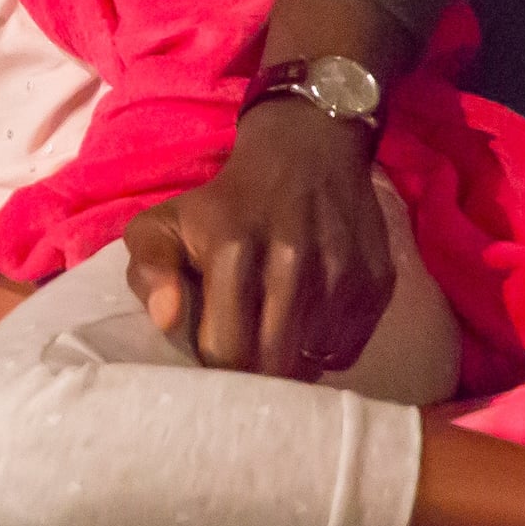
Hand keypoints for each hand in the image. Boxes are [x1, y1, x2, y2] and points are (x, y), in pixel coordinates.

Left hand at [120, 101, 389, 378]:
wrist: (306, 153)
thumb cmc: (223, 203)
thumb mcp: (164, 223)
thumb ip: (148, 269)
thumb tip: (166, 320)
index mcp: (233, 251)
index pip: (225, 350)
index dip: (214, 362)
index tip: (211, 350)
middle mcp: (294, 264)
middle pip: (273, 365)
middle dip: (253, 372)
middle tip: (243, 354)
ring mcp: (342, 275)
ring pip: (312, 361)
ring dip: (290, 360)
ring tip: (273, 334)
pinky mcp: (377, 282)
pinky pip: (347, 350)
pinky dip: (324, 349)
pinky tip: (306, 324)